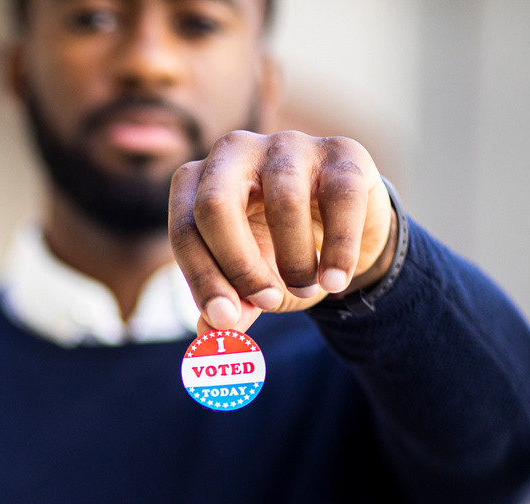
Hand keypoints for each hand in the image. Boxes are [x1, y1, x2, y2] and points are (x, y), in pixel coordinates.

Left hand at [169, 130, 397, 333]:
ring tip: (306, 290)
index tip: (224, 319)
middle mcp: (235, 152)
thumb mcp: (250, 285)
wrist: (344, 236)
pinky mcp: (341, 151)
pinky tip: (335, 281)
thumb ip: (231, 306)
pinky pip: (340, 199)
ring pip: (282, 203)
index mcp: (198, 181)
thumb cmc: (279, 254)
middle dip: (239, 266)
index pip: (185, 228)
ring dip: (295, 262)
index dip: (202, 278)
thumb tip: (209, 333)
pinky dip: (339, 250)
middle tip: (266, 304)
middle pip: (216, 205)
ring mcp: (288, 144)